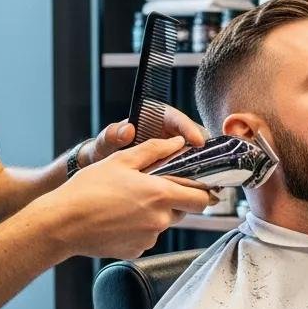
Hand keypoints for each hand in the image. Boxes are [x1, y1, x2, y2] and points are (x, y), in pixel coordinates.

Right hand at [48, 136, 214, 259]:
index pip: (201, 198)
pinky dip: (139, 228)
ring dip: (154, 212)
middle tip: (151, 188)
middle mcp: (160, 220)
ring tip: (127, 202)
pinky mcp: (136, 251)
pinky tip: (119, 218)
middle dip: (174, 199)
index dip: (201, 190)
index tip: (194, 183)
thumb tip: (178, 143)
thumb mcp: (121, 161)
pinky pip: (147, 237)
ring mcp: (149, 238)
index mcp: (161, 195)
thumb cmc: (88, 189)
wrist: (62, 224)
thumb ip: (154, 150)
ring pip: (163, 223)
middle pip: (184, 210)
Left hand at [82, 106, 207, 166]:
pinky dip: (191, 178)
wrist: (100, 170)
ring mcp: (172, 152)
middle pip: (192, 137)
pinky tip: (193, 189)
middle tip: (207, 163)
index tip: (197, 141)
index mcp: (155, 119)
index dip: (189, 129)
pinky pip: (186, 171)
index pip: (177, 119)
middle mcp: (167, 134)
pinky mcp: (173, 168)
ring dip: (199, 166)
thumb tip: (127, 131)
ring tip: (205, 178)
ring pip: (193, 156)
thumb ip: (112, 135)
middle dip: (201, 149)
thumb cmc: (103, 150)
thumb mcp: (105, 142)